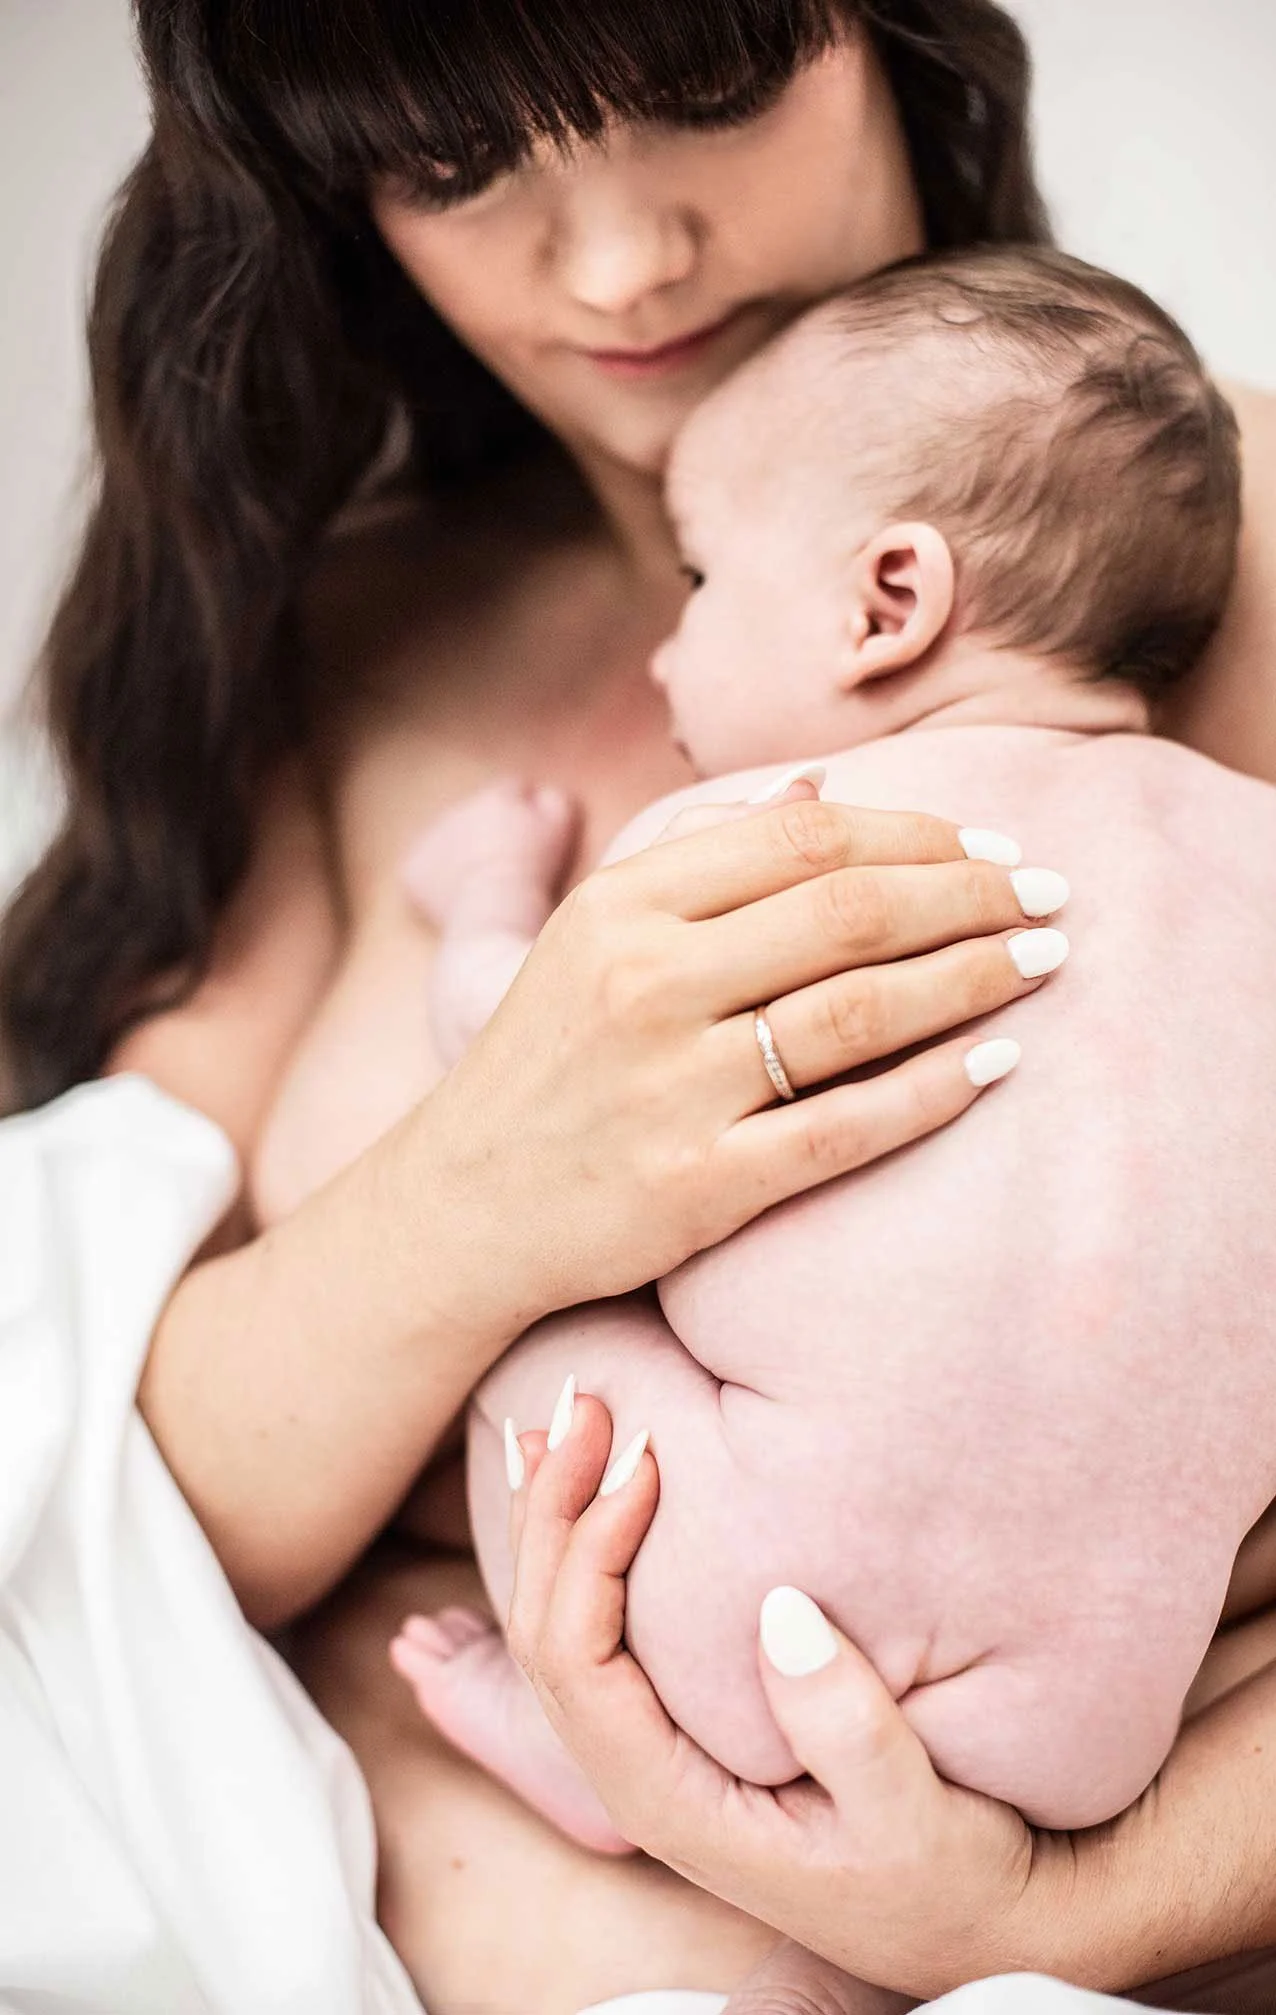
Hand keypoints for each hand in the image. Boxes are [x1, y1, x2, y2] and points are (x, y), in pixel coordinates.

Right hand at [425, 778, 1067, 1325]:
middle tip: (1048, 898)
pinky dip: (933, 1092)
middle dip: (970, 897)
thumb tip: (822, 788)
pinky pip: (844, 1127)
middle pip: (847, 912)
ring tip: (1042, 963)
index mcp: (624, 905)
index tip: (991, 849)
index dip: (918, 834)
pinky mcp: (698, 1183)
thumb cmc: (546, 1060)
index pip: (803, 839)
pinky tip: (997, 1064)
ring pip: (859, 1012)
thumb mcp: (594, 933)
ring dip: (971, 978)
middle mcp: (646, 983)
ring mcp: (672, 1086)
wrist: (462, 1207)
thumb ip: (702, 854)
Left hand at [502, 1398, 1082, 2005]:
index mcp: (670, 1800)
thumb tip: (777, 1605)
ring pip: (558, 1625)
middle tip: (584, 1399)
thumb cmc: (951, 1876)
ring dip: (555, 1518)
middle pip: (546, 1631)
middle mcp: (640, 1776)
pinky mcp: (681, 1725)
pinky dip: (583, 1546)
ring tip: (561, 1418)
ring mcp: (654, 1751)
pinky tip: (592, 1484)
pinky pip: (598, 1628)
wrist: (976, 1928)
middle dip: (554, 1510)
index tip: (646, 1458)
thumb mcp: (917, 1817)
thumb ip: (849, 1728)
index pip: (576, 1662)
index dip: (590, 1548)